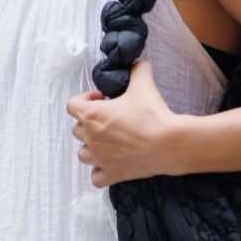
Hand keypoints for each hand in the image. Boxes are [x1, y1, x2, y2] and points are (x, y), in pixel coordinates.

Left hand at [67, 60, 184, 186]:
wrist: (168, 143)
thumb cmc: (152, 115)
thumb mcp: (143, 84)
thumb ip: (137, 70)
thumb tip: (138, 63)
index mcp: (92, 115)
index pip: (72, 105)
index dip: (84, 98)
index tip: (101, 98)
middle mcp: (91, 138)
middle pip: (76, 129)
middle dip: (89, 123)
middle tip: (108, 118)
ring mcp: (100, 159)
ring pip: (82, 154)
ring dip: (91, 147)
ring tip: (107, 141)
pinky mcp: (112, 174)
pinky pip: (96, 177)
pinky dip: (100, 171)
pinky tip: (111, 163)